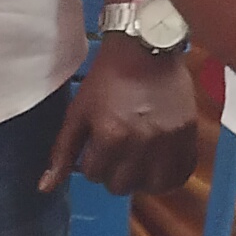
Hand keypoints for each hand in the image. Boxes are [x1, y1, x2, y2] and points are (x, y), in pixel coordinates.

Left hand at [45, 40, 210, 195]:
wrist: (147, 48)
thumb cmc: (108, 78)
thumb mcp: (78, 112)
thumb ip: (62, 152)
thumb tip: (45, 188)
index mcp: (111, 136)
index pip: (94, 175)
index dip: (92, 163)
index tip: (98, 146)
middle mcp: (142, 143)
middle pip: (122, 186)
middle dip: (115, 174)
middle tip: (118, 153)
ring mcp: (169, 140)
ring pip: (154, 186)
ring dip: (143, 179)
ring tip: (140, 162)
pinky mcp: (189, 134)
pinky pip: (182, 172)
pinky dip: (171, 174)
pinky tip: (161, 162)